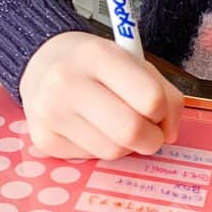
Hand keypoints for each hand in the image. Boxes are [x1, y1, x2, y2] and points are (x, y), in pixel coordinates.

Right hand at [20, 32, 183, 159]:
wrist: (42, 63)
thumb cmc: (96, 65)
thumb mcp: (133, 62)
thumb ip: (163, 93)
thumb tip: (170, 134)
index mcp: (97, 54)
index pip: (150, 98)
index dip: (163, 111)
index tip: (157, 110)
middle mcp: (67, 81)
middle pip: (131, 131)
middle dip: (152, 139)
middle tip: (150, 132)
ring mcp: (50, 112)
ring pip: (112, 151)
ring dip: (126, 145)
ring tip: (116, 125)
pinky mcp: (43, 139)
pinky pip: (90, 158)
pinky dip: (100, 148)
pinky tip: (91, 129)